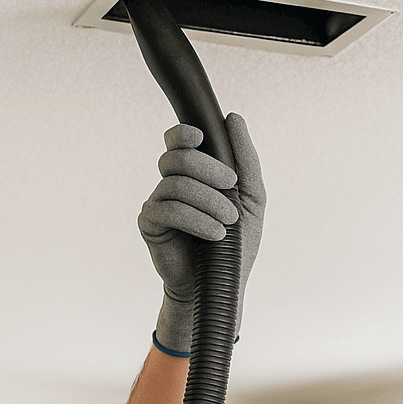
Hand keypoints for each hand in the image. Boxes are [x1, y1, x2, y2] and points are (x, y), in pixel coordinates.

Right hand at [137, 115, 264, 352]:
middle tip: (232, 187)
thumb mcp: (252, 200)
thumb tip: (233, 118)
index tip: (201, 137)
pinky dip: (196, 220)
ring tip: (228, 222)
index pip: (177, 140)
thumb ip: (246, 161)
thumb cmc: (235, 243)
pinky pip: (168, 209)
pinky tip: (215, 234)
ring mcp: (157, 202)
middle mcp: (171, 183)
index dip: (183, 133)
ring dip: (209, 200)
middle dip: (209, 168)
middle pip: (178, 157)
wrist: (222, 285)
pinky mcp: (150, 224)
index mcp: (193, 174)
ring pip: (176, 183)